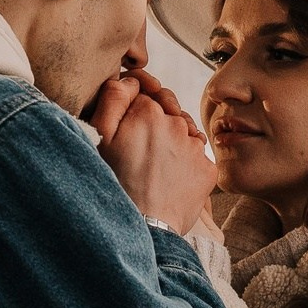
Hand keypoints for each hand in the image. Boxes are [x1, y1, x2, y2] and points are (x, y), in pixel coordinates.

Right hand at [88, 69, 214, 234]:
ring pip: (184, 132)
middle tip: (140, 148)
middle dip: (155, 121)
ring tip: (154, 165)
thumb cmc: (114, 183)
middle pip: (168, 111)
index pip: (145, 94)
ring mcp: (195, 148)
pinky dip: (185, 163)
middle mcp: (177, 124)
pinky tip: (169, 177)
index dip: (135, 106)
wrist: (142, 228)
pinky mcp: (208, 170)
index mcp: (149, 112)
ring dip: (172, 140)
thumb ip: (113, 98)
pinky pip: (196, 156)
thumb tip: (131, 79)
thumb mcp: (100, 137)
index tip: (130, 123)